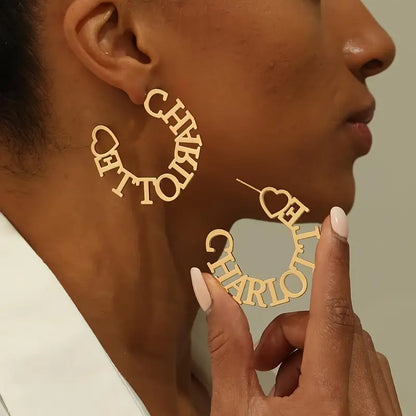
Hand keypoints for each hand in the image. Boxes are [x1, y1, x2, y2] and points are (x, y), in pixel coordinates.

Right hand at [191, 208, 400, 414]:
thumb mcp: (234, 410)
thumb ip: (225, 342)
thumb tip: (209, 285)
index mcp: (326, 404)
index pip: (330, 313)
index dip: (333, 261)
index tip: (337, 221)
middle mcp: (365, 405)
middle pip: (332, 324)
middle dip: (292, 330)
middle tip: (263, 364)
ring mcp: (383, 408)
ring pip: (351, 338)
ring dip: (311, 347)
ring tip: (285, 389)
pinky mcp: (386, 408)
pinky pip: (364, 358)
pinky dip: (332, 359)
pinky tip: (310, 395)